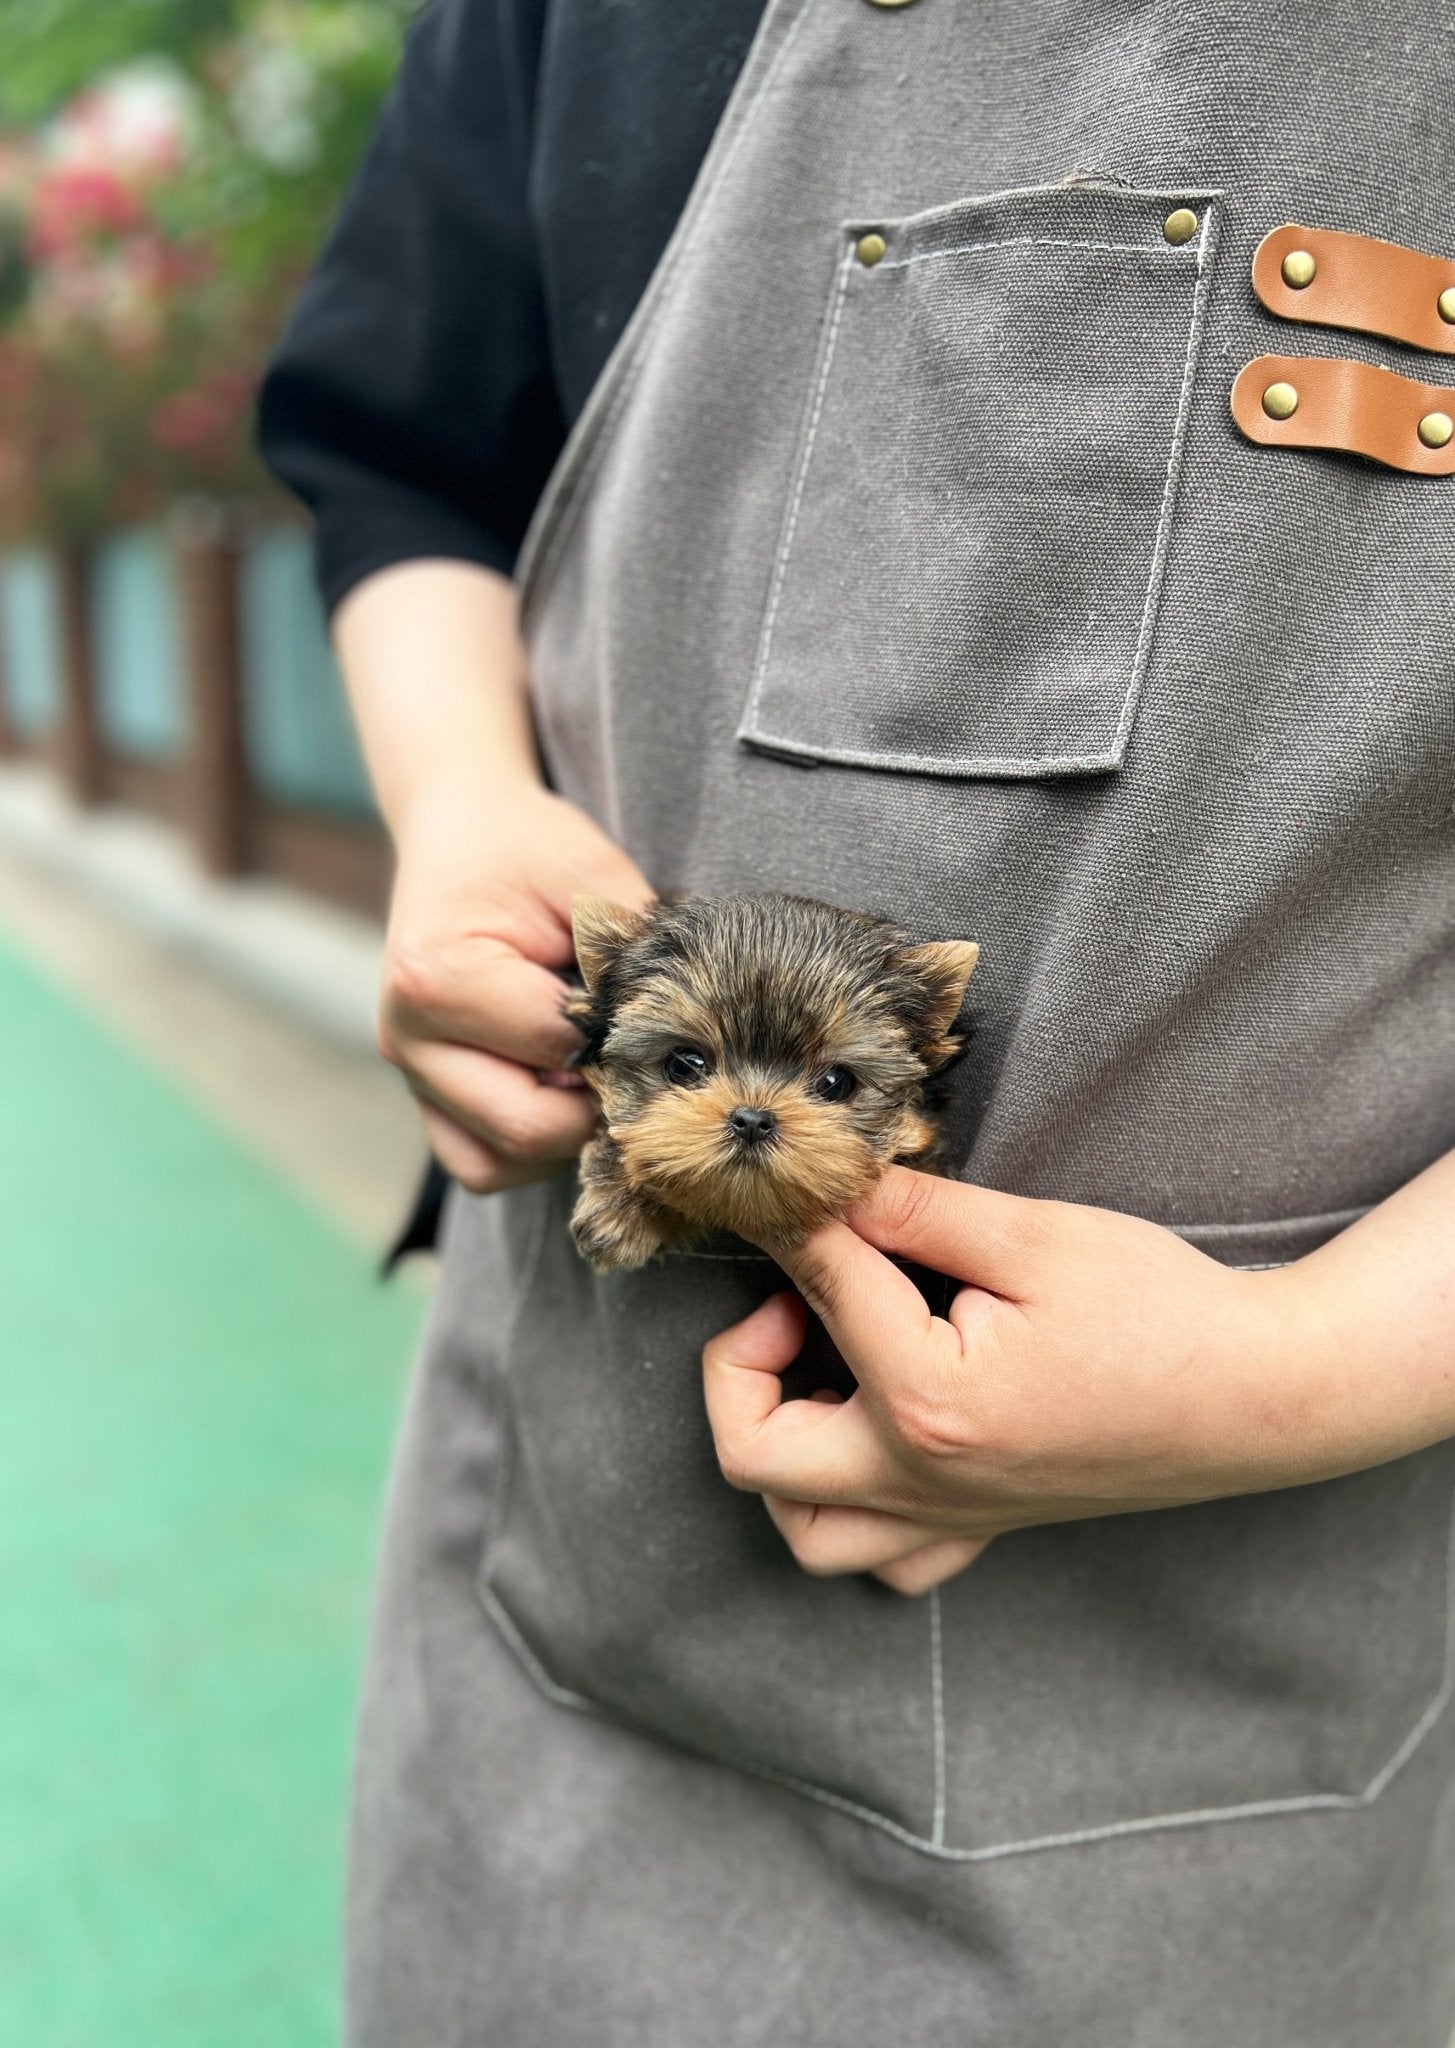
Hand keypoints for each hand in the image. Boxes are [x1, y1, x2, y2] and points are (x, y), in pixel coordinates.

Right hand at [380, 775, 651, 1191]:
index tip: (654, 1014)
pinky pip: (480, 1162)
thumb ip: (630, 948)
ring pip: (497, 1164)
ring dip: (561, 1136)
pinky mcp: (426, 1098)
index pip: (558, 1049)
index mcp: (435, 977)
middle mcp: (407, 1039)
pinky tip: (561, 1091)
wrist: (456, 834)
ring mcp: (411, 1076)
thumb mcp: (587, 871)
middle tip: (630, 1054)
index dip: (621, 1039)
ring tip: (590, 1070)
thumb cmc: (522, 848)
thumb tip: (682, 1033)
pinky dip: (529, 1148)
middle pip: (527, 1128)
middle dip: (596, 1102)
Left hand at [702, 1166, 1396, 1595]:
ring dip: (783, 1451)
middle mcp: (923, 1479)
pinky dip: (854, 1510)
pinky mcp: (986, 1526)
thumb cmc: (1158, 1310)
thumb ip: (919, 1211)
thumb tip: (834, 1184)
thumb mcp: (1033, 1235)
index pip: (819, 1288)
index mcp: (926, 1400)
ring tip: (823, 1373)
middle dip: (740, 1363)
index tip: (805, 1179)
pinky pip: (887, 1558)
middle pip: (753, 1453)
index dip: (805, 1216)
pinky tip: (879, 1435)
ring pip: (807, 1532)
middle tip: (796, 1299)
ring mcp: (954, 1516)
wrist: (1259, 1394)